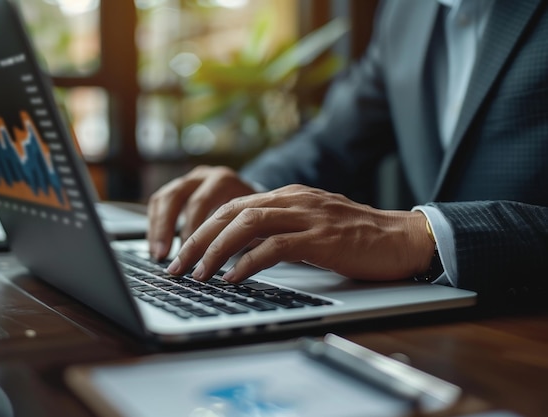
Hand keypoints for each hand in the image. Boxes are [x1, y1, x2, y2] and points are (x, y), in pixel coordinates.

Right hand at [147, 165, 255, 259]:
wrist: (262, 200)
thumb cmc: (258, 218)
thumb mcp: (257, 226)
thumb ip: (245, 241)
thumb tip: (235, 271)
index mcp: (224, 181)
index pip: (200, 203)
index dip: (191, 232)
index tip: (188, 258)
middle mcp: (205, 177)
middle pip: (177, 196)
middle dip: (167, 228)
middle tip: (165, 256)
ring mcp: (190, 181)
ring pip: (164, 198)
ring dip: (158, 228)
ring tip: (158, 255)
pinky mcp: (179, 189)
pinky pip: (159, 203)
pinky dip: (155, 225)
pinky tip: (156, 247)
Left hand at [166, 184, 434, 282]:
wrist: (402, 238)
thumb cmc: (357, 237)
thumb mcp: (312, 226)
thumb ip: (281, 231)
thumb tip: (244, 252)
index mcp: (289, 196)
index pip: (233, 206)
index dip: (203, 229)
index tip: (183, 253)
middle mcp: (293, 200)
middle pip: (231, 212)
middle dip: (198, 239)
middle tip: (177, 266)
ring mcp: (307, 216)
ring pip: (247, 225)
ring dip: (216, 250)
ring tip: (198, 274)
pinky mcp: (321, 237)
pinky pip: (275, 247)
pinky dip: (249, 262)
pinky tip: (233, 278)